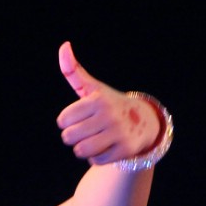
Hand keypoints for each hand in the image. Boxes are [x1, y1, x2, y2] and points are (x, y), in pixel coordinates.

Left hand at [56, 42, 158, 164]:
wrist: (143, 121)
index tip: (79, 117)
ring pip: (80, 151)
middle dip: (74, 137)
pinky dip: (98, 157)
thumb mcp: (91, 89)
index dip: (67, 122)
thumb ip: (73, 71)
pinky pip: (96, 161)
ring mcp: (119, 132)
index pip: (62, 121)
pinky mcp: (125, 149)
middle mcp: (109, 114)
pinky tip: (108, 147)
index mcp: (97, 99)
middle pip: (68, 138)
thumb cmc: (107, 105)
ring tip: (95, 139)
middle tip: (87, 130)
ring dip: (83, 149)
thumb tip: (64, 45)